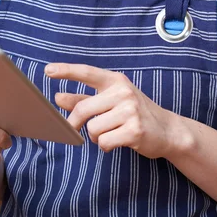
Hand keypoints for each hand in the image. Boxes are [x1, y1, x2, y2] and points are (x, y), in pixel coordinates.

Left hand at [45, 63, 177, 158]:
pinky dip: (106, 145)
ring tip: (112, 132)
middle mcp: (122, 92)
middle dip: (76, 123)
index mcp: (115, 81)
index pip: (87, 73)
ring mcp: (130, 110)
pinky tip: (119, 141)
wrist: (168, 130)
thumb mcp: (111, 101)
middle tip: (76, 129)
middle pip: (83, 110)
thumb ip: (84, 99)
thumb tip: (58, 98)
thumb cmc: (134, 113)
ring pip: (92, 129)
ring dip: (97, 136)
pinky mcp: (134, 130)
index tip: (48, 70)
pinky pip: (104, 142)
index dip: (66, 71)